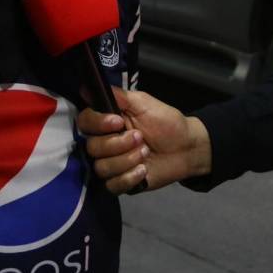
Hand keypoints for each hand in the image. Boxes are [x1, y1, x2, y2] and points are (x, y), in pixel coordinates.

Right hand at [77, 87, 211, 194]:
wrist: (187, 147)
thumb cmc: (166, 122)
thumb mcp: (144, 103)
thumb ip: (118, 96)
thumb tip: (88, 87)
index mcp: (108, 122)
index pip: (85, 122)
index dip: (97, 123)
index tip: (118, 122)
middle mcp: (105, 143)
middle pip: (92, 147)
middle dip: (118, 144)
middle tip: (140, 138)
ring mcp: (112, 164)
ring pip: (101, 167)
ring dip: (126, 160)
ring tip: (145, 152)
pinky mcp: (121, 182)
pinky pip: (112, 185)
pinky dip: (128, 178)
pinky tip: (143, 170)